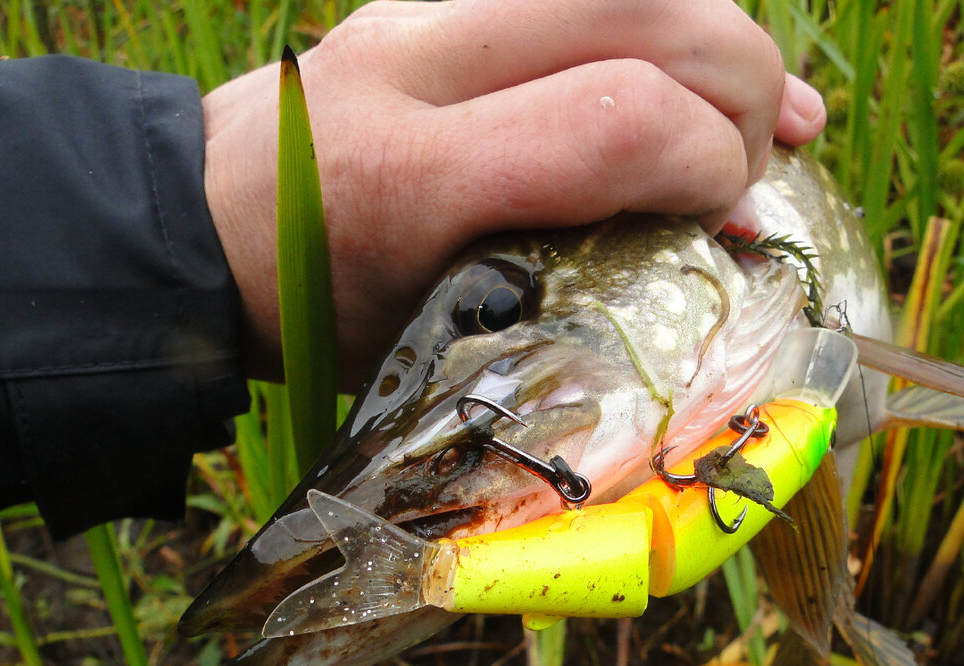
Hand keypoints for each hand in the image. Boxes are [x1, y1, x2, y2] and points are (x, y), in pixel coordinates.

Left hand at [202, 0, 825, 385]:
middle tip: (753, 175)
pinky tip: (703, 70)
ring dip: (724, 39)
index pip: (616, 117)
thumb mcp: (423, 335)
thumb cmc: (307, 310)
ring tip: (772, 118)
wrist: (190, 224)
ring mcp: (427, 7)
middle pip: (645, 14)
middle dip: (741, 88)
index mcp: (413, 172)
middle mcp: (423, 59)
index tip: (727, 221)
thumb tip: (703, 245)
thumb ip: (557, 286)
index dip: (708, 163)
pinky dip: (665, 22)